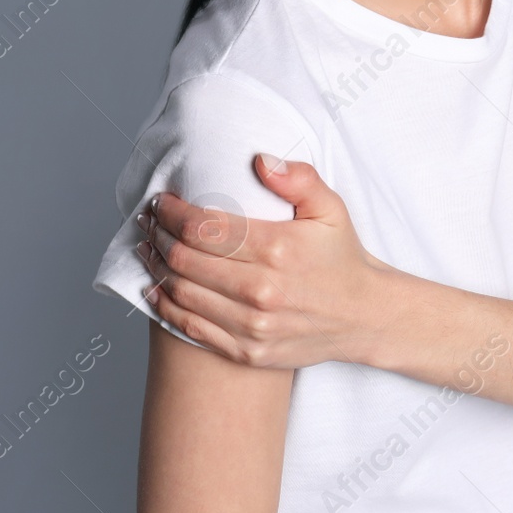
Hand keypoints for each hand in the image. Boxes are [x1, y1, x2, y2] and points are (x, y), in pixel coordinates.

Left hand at [135, 153, 392, 368]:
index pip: (203, 227)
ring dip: (156, 267)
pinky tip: (156, 288)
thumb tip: (260, 161)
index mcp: (278, 250)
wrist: (364, 317)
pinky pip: (191, 328)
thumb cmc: (341, 258)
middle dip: (158, 235)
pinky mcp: (247, 351)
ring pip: (181, 294)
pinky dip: (165, 306)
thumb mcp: (331, 209)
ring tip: (148, 247)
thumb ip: (299, 180)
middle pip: (184, 260)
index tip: (161, 201)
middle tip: (149, 221)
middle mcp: (261, 291)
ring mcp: (252, 326)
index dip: (172, 212)